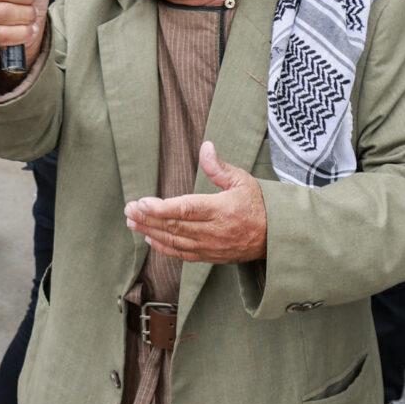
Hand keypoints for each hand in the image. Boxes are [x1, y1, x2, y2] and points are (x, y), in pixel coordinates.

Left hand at [124, 142, 266, 264]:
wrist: (276, 237)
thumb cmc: (259, 205)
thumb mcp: (242, 180)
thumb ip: (219, 167)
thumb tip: (205, 147)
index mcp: (221, 210)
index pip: (186, 209)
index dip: (161, 208)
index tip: (141, 203)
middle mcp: (214, 231)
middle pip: (175, 226)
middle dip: (148, 218)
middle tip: (128, 209)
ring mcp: (211, 246)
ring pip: (175, 241)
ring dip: (151, 231)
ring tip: (132, 222)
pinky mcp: (210, 256)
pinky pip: (182, 254)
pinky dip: (164, 247)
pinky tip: (150, 238)